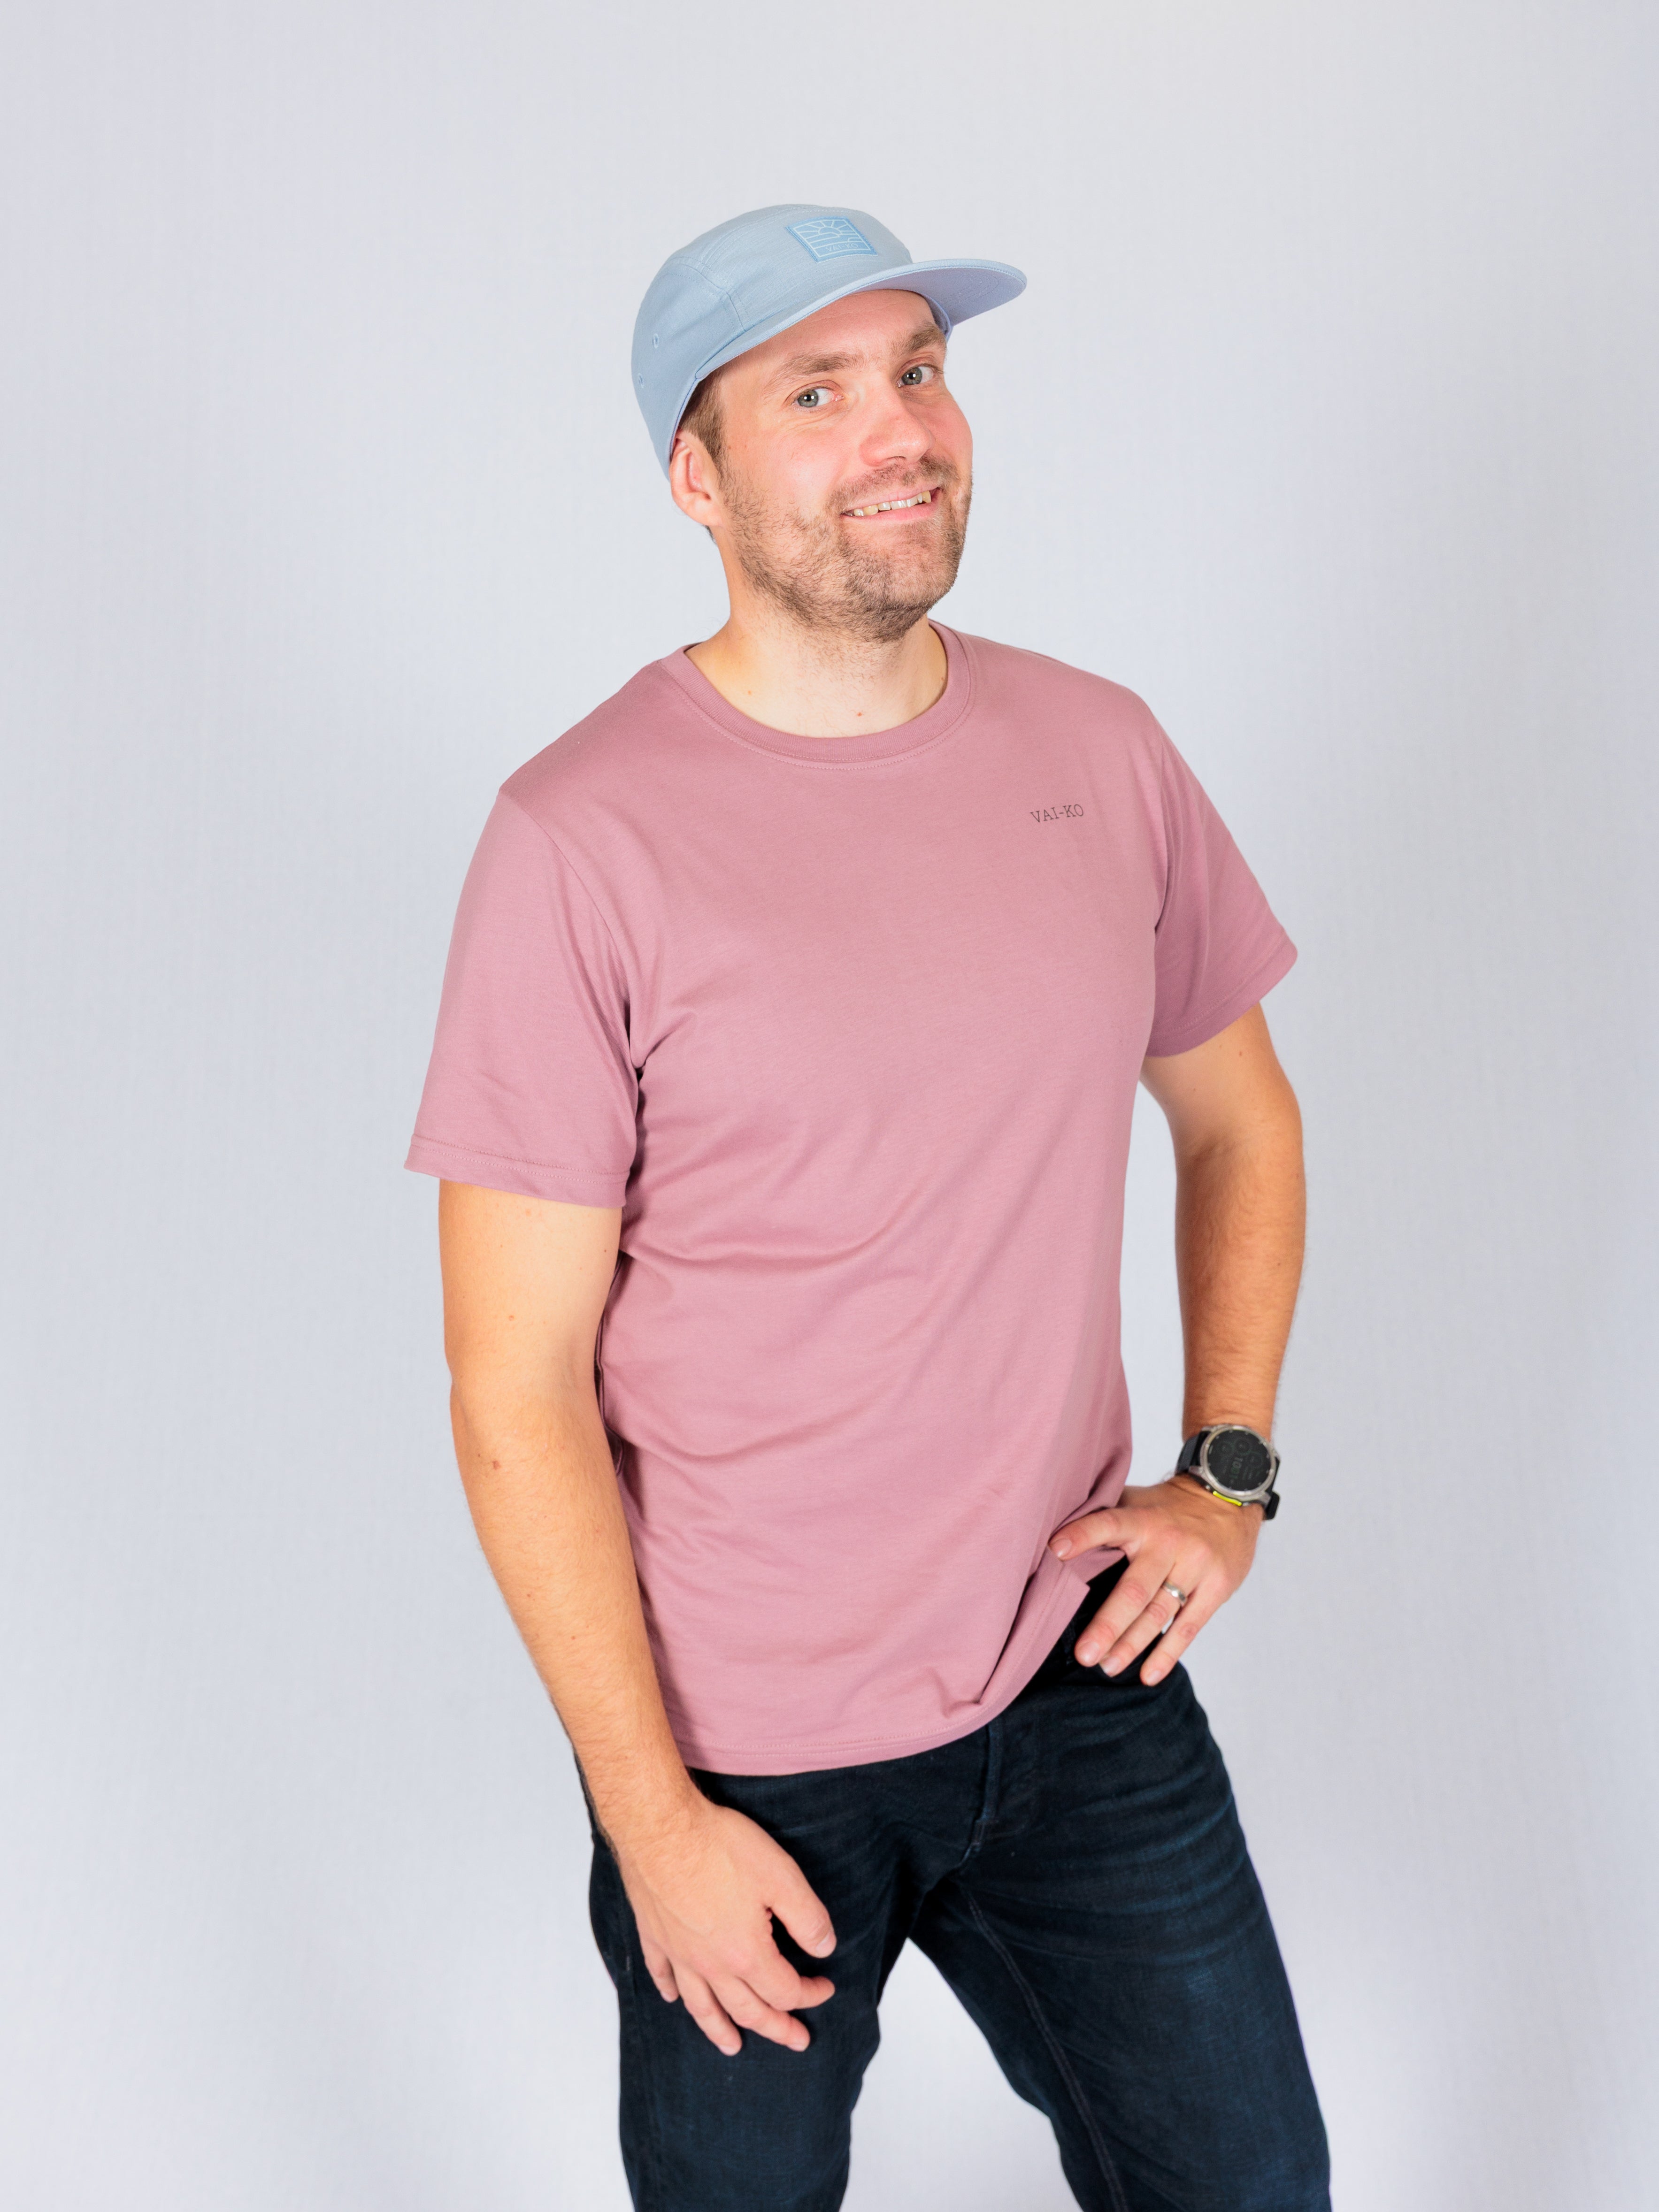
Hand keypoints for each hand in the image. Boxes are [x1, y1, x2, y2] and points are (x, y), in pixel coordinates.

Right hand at [610, 1796, 837, 2057]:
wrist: (660, 1827)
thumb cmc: (720, 1846)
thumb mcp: (782, 1876)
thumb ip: (807, 1918)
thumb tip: (825, 1948)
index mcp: (745, 1954)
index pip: (784, 1990)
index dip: (810, 1994)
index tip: (826, 1986)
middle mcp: (710, 1964)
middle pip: (747, 2009)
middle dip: (776, 2028)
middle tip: (796, 2040)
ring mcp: (678, 1953)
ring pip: (702, 2006)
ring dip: (720, 2030)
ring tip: (733, 2047)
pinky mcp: (654, 1934)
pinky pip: (662, 1974)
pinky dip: (670, 1991)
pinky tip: (673, 1997)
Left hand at [1047, 1474, 1262, 1684]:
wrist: (1228, 1497)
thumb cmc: (1169, 1506)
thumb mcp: (1138, 1500)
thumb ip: (1106, 1515)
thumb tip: (1053, 1530)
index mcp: (1142, 1518)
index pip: (1108, 1523)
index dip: (1083, 1535)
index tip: (1054, 1549)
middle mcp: (1167, 1543)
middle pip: (1134, 1589)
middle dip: (1108, 1624)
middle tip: (1084, 1654)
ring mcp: (1194, 1566)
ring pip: (1158, 1613)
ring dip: (1132, 1644)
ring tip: (1107, 1667)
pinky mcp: (1216, 1587)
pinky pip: (1189, 1626)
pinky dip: (1167, 1654)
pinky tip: (1148, 1675)